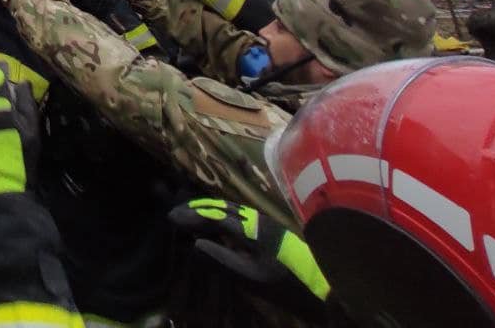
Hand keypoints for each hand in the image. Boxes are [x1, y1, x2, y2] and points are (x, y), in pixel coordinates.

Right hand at [169, 198, 329, 315]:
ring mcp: (266, 223)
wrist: (323, 286)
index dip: (191, 216)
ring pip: (232, 210)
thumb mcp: (250, 277)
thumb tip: (195, 244)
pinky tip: (218, 225)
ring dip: (210, 210)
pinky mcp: (271, 231)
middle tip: (175, 213)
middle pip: (222, 208)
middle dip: (197, 208)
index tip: (171, 217)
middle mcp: (257, 219)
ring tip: (192, 214)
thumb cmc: (285, 284)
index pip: (214, 216)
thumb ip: (222, 259)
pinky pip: (241, 217)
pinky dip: (223, 216)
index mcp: (250, 228)